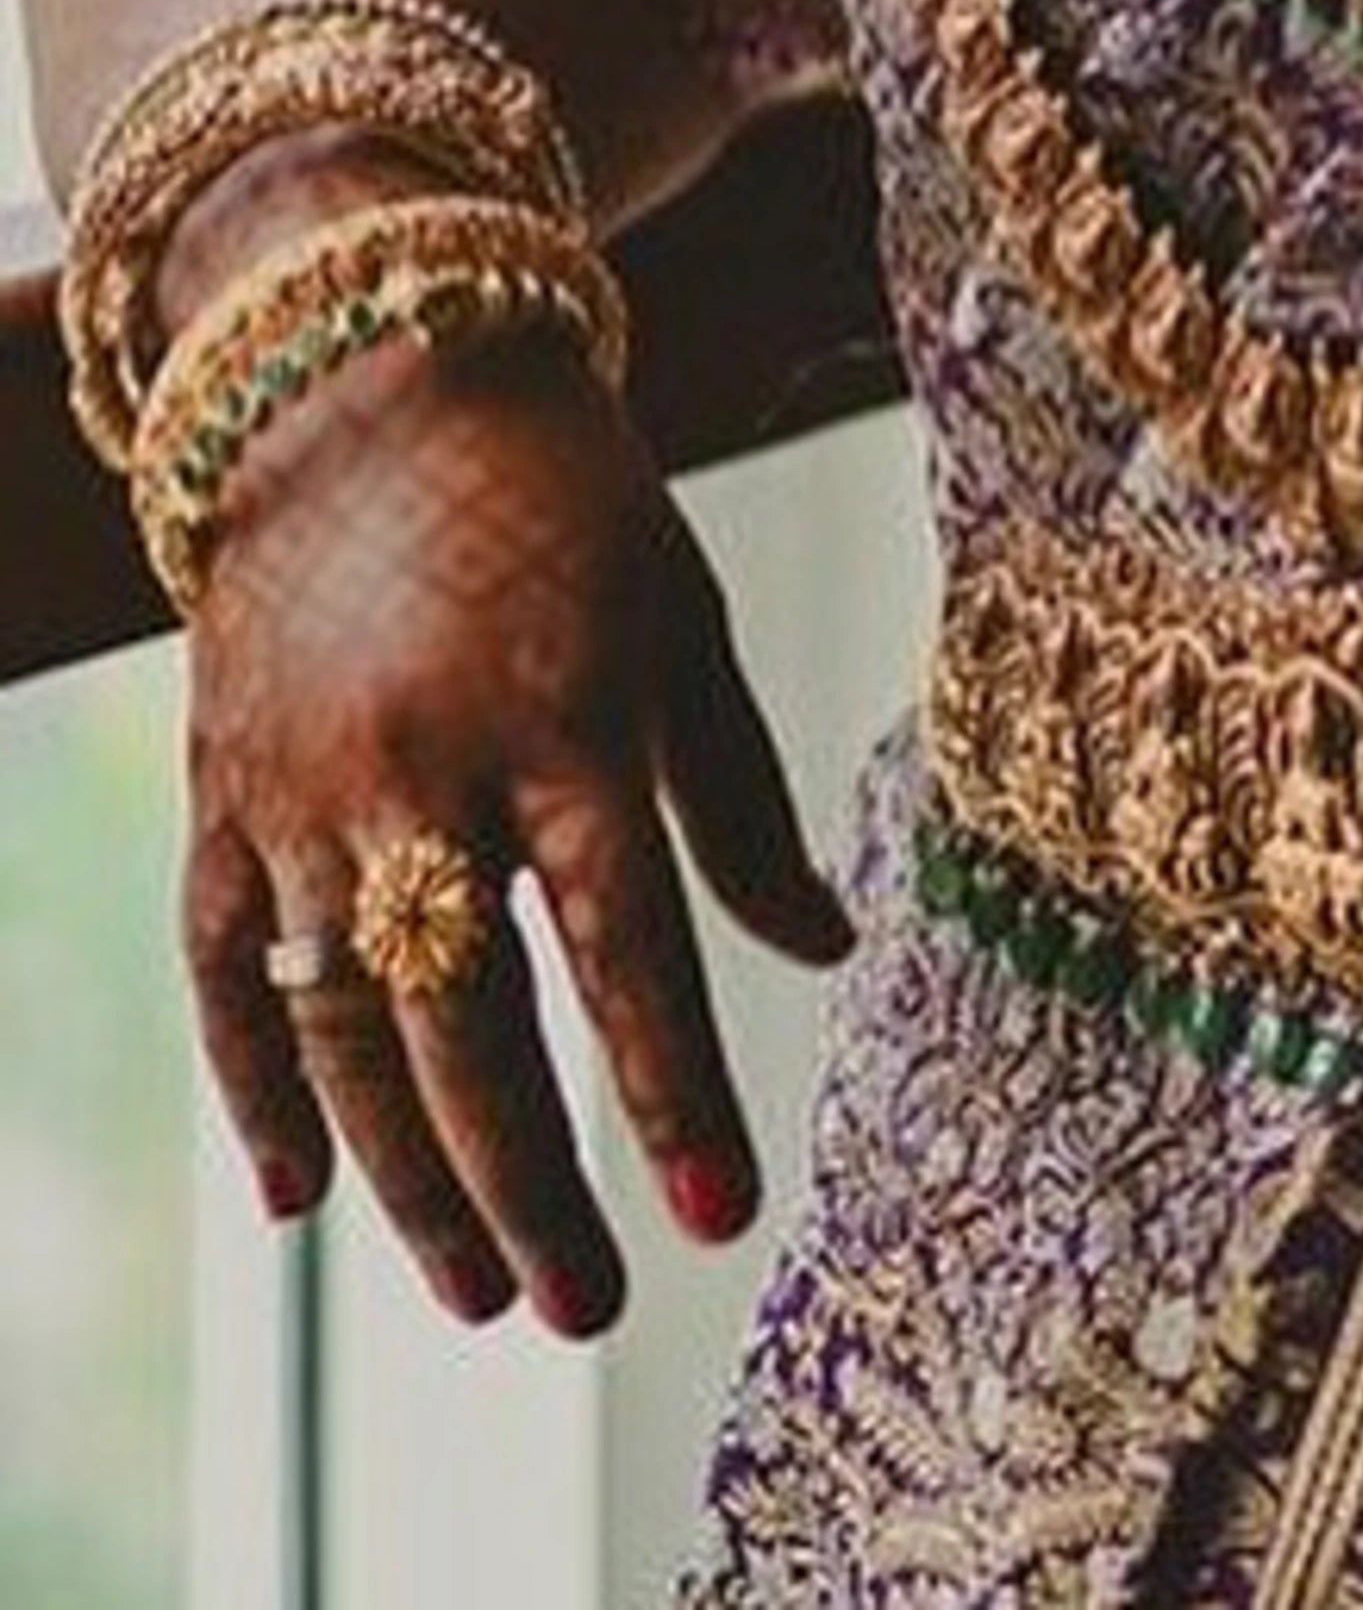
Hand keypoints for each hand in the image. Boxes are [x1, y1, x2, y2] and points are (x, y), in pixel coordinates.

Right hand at [175, 315, 852, 1336]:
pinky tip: (301, 1201)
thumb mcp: (683, 617)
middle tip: (584, 1307)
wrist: (370, 370)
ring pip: (346, 1030)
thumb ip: (741, 796)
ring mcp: (307, 790)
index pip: (626, 948)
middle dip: (533, 1185)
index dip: (672, 1091)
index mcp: (569, 716)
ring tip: (477, 1289)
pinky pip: (227, 976)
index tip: (716, 1215)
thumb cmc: (564, 496)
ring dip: (408, 1178)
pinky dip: (256, 1096)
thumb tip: (825, 947)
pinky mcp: (221, 795)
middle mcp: (427, 767)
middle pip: (473, 1026)